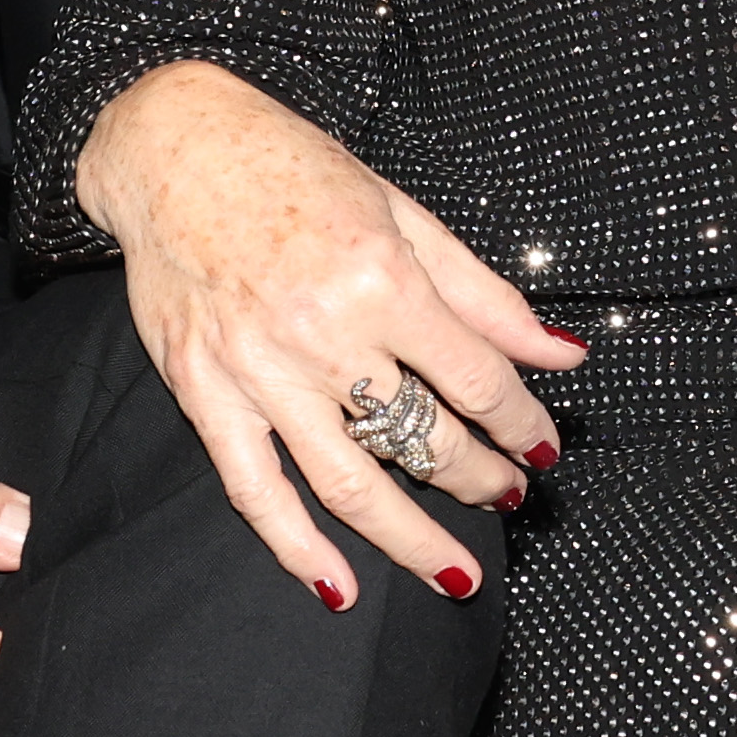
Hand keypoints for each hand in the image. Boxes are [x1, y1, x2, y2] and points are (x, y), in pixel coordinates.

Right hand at [75, 59, 588, 609]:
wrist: (173, 147)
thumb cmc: (292, 169)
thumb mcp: (405, 215)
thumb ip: (485, 296)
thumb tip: (563, 355)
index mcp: (380, 278)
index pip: (475, 380)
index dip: (522, 423)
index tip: (543, 446)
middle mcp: (322, 333)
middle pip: (423, 438)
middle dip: (480, 478)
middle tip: (509, 494)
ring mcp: (259, 371)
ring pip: (350, 484)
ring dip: (413, 540)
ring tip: (459, 571)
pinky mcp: (203, 393)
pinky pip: (254, 491)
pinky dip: (297, 549)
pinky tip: (338, 588)